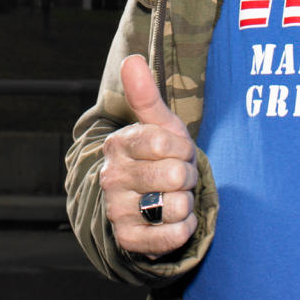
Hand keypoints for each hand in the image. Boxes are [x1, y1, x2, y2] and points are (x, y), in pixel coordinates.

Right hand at [99, 55, 198, 256]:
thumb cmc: (159, 158)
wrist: (146, 206)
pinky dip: (184, 228)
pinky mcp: (129, 240)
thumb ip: (147, 96)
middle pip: (175, 174)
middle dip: (187, 176)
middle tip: (178, 177)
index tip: (177, 151)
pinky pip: (172, 236)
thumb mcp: (159, 126)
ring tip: (174, 197)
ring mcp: (117, 211)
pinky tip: (175, 221)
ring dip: (186, 203)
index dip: (183, 148)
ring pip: (176, 205)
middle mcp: (112, 178)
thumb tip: (132, 59)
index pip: (166, 142)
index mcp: (118, 145)